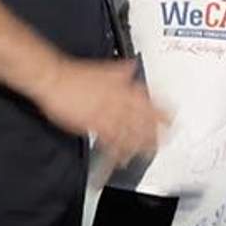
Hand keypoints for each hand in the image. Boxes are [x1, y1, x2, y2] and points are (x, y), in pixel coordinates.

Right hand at [33, 58, 169, 167]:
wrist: (54, 79)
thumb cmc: (75, 75)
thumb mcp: (104, 67)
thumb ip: (121, 70)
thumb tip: (132, 66)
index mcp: (122, 88)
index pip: (149, 102)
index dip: (162, 112)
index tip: (172, 119)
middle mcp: (117, 102)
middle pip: (143, 121)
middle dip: (155, 133)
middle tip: (164, 142)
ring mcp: (106, 115)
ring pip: (129, 133)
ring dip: (140, 144)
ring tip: (148, 154)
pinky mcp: (93, 126)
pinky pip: (111, 142)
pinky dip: (119, 152)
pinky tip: (123, 159)